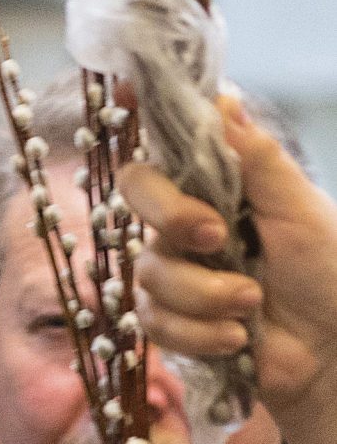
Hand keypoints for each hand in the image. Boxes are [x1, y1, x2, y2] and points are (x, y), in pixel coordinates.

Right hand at [121, 94, 336, 443]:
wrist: (330, 350)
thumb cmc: (327, 271)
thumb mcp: (300, 208)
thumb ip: (257, 158)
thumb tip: (222, 98)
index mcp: (216, 183)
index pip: (165, 141)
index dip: (140, 115)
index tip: (127, 93)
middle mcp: (184, 219)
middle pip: (136, 191)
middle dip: (174, 217)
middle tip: (217, 238)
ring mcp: (173, 270)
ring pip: (150, 272)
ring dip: (208, 294)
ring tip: (253, 305)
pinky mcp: (169, 322)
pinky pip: (156, 322)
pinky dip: (203, 333)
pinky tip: (238, 338)